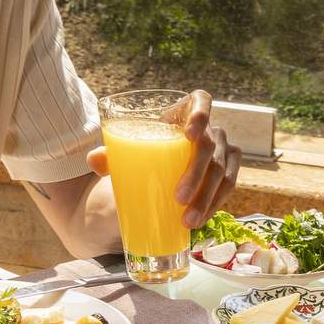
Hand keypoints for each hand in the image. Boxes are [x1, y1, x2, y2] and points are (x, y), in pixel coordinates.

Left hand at [88, 90, 240, 228]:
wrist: (166, 165)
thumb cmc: (148, 151)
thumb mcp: (132, 149)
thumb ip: (111, 154)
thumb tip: (93, 160)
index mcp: (186, 112)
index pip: (201, 101)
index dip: (200, 115)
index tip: (188, 134)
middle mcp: (211, 128)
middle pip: (209, 146)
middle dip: (196, 174)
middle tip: (178, 199)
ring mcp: (224, 149)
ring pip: (223, 172)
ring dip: (207, 198)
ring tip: (188, 221)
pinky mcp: (230, 169)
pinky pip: (229, 186)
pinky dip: (215, 204)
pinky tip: (201, 219)